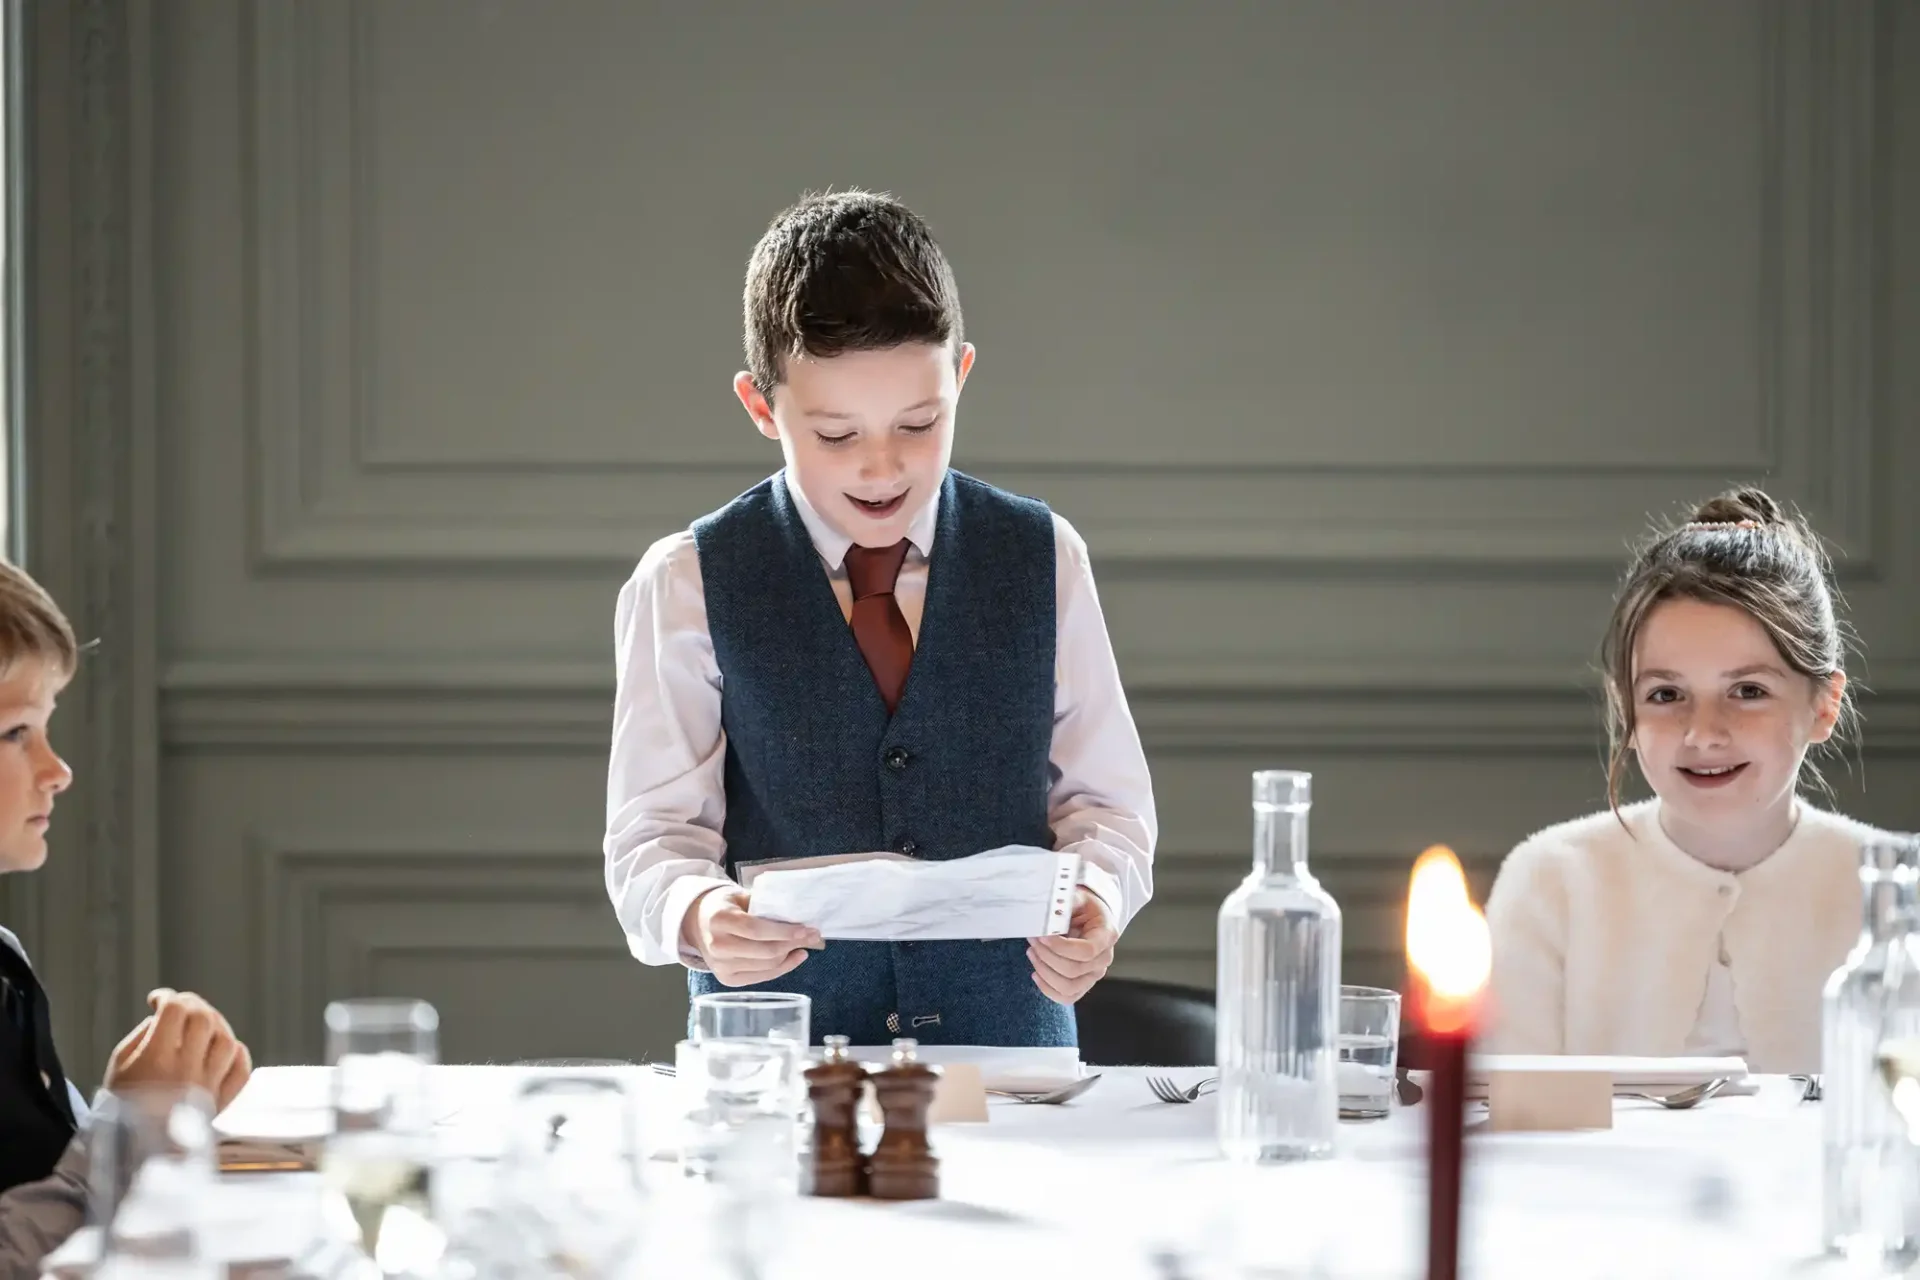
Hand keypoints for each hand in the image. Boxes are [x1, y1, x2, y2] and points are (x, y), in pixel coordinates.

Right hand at [103, 989, 252, 1112]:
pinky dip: (236, 1054)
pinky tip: (220, 1050)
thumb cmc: (122, 1105)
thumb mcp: (119, 1066)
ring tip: (201, 1025)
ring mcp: (208, 1088)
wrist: (132, 1152)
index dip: (167, 997)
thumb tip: (166, 1016)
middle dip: (192, 1004)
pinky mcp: (221, 1103)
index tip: (157, 1000)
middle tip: (180, 1007)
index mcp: (155, 1061)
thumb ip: (142, 1035)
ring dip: (216, 1025)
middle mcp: (186, 1072)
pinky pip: (241, 1070)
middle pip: (204, 1019)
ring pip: (227, 1041)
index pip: (174, 1010)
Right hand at [681, 885, 823, 986]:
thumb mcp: (740, 897)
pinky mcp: (727, 979)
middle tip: (813, 935)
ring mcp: (721, 966)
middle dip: (793, 943)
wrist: (697, 924)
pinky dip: (782, 967)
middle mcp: (717, 946)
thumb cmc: (725, 906)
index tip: (806, 929)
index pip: (756, 930)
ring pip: (767, 966)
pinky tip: (794, 957)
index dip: (783, 932)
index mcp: (719, 920)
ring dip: (790, 955)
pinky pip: (762, 976)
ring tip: (805, 943)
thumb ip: (764, 905)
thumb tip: (799, 914)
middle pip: (765, 951)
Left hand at [1028, 890, 1116, 1004]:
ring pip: (1068, 987)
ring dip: (1044, 971)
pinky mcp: (1083, 984)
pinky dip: (1047, 989)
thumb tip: (1046, 913)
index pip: (1086, 951)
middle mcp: (1104, 959)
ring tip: (1032, 952)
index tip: (1042, 937)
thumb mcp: (1076, 897)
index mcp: (1107, 935)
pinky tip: (1036, 973)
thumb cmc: (1084, 906)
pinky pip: (1066, 997)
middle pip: (1074, 970)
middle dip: (1046, 956)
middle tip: (1033, 939)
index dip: (1060, 947)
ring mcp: (1094, 974)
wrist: (1090, 915)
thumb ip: (1063, 903)